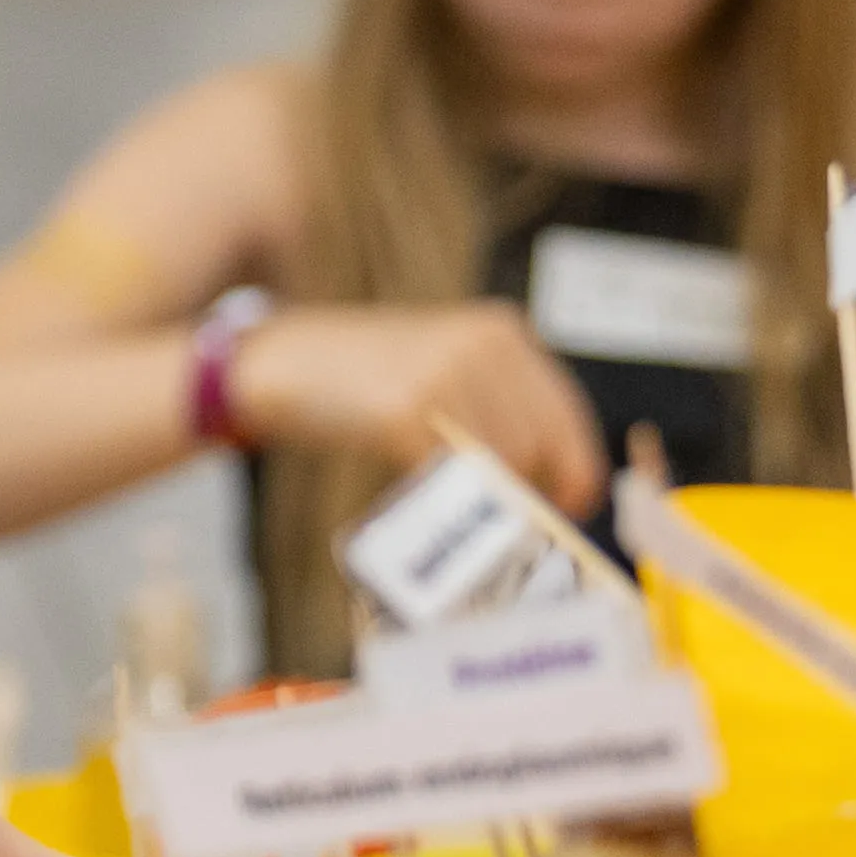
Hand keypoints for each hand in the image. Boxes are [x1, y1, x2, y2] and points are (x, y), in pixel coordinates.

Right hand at [227, 300, 606, 514]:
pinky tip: (420, 502)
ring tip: (455, 513)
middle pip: (537, 448)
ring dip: (483, 504)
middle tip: (500, 523)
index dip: (574, 472)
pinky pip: (448, 478)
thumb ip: (493, 409)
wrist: (281, 361)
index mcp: (503, 333)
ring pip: (500, 467)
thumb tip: (543, 487)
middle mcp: (484, 345)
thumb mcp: (442, 368)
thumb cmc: (363, 379)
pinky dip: (441, 502)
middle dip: (525, 495)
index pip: (567, 417)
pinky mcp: (408, 410)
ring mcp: (447, 375)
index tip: (568, 508)